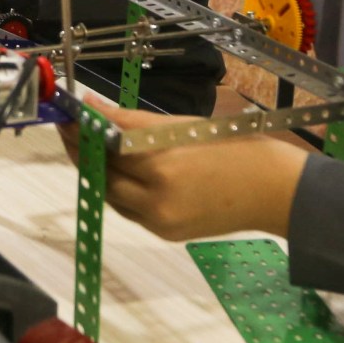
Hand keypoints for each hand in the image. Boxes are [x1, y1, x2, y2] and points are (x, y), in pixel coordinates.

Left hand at [59, 98, 309, 240]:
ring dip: (96, 169)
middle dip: (81, 148)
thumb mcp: (183, 126)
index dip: (81, 127)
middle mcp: (156, 198)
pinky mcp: (164, 233)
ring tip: (89, 144)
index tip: (65, 111)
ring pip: (110, 194)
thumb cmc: (237, 146)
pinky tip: (116, 169)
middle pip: (101, 172)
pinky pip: (128, 209)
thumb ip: (132, 122)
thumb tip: (91, 109)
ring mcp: (159, 221)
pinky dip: (117, 188)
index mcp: (163, 164)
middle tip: (70, 126)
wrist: (277, 192)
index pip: (106, 143)